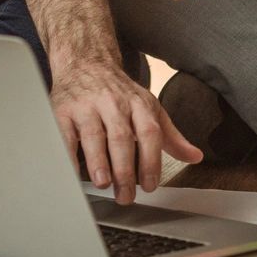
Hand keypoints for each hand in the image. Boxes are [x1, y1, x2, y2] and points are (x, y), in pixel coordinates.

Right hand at [49, 58, 201, 204]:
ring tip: (103, 183)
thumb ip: (170, 136)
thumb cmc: (119, 93)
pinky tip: (73, 173)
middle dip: (125, 169)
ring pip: (94, 135)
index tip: (150, 185)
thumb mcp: (149, 108)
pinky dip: (68, 155)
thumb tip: (194, 157)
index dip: (151, 160)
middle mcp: (113, 103)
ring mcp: (86, 105)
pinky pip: (65, 135)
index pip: (149, 132)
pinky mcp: (62, 110)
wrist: (86, 62)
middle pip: (121, 137)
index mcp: (138, 104)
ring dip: (99, 162)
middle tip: (125, 195)